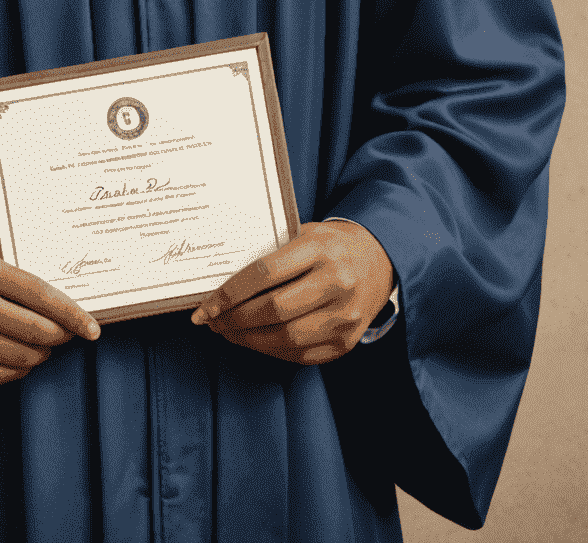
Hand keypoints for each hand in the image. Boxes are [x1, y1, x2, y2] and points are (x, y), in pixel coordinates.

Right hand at [0, 245, 100, 385]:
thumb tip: (60, 310)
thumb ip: (15, 281)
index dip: (73, 315)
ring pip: (22, 359)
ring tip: (37, 344)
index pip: (41, 296)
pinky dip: (17, 369)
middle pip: (37, 333)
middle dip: (60, 337)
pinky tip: (15, 357)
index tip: (92, 328)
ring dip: (39, 354)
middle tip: (65, 335)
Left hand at [189, 220, 395, 365]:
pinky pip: (301, 355)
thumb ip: (271, 252)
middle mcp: (336, 283)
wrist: (380, 259)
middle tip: (211, 321)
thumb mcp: (304, 233)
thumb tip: (221, 277)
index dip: (230, 292)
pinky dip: (271, 351)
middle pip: (273, 310)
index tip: (206, 305)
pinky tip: (254, 341)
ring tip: (227, 332)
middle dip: (234, 320)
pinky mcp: (347, 341)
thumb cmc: (330, 244)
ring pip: (285, 339)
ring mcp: (345, 316)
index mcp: (320, 249)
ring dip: (248, 340)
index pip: (264, 273)